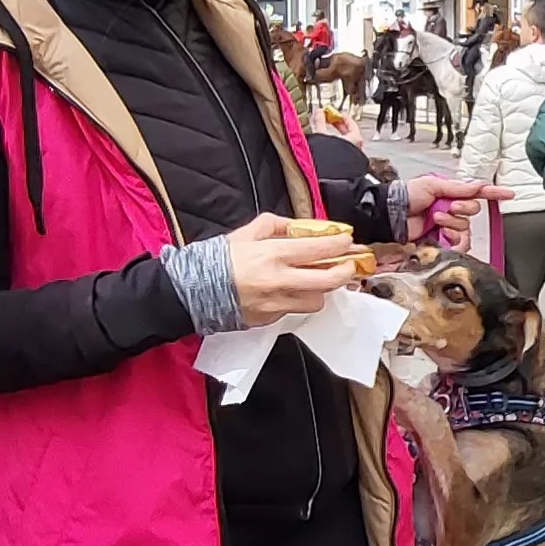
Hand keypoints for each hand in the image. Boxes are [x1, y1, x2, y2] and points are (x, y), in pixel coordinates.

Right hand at [224, 213, 361, 323]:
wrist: (194, 291)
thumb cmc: (217, 261)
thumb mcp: (246, 233)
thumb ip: (276, 226)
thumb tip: (299, 226)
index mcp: (273, 254)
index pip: (319, 249)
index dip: (339, 244)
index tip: (347, 241)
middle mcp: (279, 281)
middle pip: (327, 280)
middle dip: (346, 271)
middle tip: (350, 264)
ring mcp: (276, 303)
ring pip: (316, 300)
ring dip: (322, 289)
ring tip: (319, 279)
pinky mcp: (271, 319)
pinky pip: (295, 310)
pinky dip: (299, 300)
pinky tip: (293, 290)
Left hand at [403, 175, 510, 245]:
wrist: (391, 215)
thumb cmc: (406, 196)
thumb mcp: (432, 184)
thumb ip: (456, 187)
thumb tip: (477, 185)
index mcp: (450, 193)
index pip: (477, 192)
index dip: (494, 193)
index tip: (509, 194)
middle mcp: (451, 209)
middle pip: (473, 211)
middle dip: (462, 208)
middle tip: (448, 206)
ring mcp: (447, 225)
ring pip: (466, 227)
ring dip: (453, 223)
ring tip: (437, 219)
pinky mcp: (442, 240)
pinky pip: (459, 242)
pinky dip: (454, 238)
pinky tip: (442, 233)